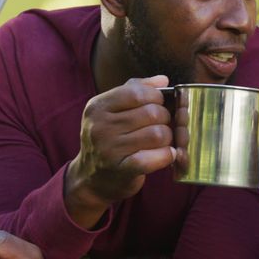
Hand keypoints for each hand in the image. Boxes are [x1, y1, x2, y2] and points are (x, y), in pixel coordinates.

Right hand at [66, 75, 175, 219]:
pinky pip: (154, 158)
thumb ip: (135, 89)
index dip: (155, 96)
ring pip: (157, 134)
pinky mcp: (121, 170)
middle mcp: (100, 127)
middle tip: (162, 125)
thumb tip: (163, 80)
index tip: (158, 104)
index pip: (136, 93)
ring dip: (168, 137)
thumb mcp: (112, 110)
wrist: (91, 179)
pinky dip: (167, 155)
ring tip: (163, 141)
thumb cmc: (108, 140)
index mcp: (97, 107)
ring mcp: (109, 150)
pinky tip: (166, 154)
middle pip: (151, 113)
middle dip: (165, 118)